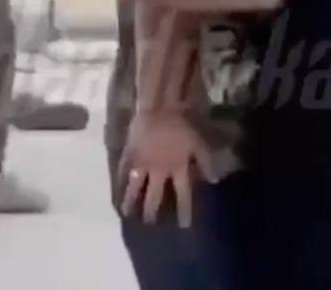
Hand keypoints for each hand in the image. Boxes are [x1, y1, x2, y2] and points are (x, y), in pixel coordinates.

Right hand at [119, 110, 214, 227]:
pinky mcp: (129, 152)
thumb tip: (213, 181)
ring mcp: (142, 162)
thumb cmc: (183, 123)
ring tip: (126, 212)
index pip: (182, 195)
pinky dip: (119, 180)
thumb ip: (206, 162)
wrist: (160, 105)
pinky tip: (117, 187)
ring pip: (134, 187)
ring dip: (131, 201)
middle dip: (152, 211)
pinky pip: (122, 170)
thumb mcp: (200, 142)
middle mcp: (159, 170)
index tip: (183, 225)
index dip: (184, 211)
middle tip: (149, 222)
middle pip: (154, 196)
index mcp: (177, 168)